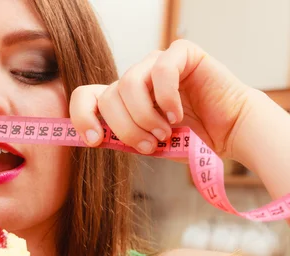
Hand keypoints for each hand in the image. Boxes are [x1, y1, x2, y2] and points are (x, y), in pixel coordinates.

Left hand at [70, 39, 252, 158]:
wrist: (230, 132)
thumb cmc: (189, 139)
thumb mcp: (147, 143)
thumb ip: (122, 138)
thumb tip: (94, 139)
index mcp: (121, 98)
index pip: (85, 96)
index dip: (82, 117)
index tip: (95, 140)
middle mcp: (135, 77)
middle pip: (108, 97)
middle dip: (126, 128)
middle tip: (149, 146)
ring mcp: (155, 63)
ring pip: (129, 84)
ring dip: (145, 116)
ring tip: (165, 133)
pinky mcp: (181, 53)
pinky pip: (161, 71)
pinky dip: (167, 98)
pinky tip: (177, 115)